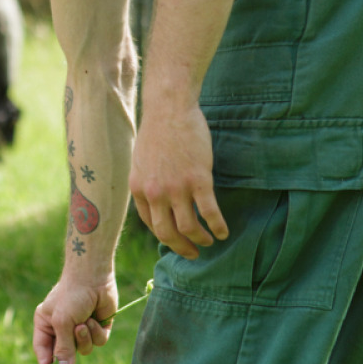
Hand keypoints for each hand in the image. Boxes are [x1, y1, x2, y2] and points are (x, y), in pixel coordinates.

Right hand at [33, 276, 117, 363]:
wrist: (93, 276)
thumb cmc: (71, 295)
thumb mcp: (62, 322)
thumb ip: (63, 348)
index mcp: (45, 324)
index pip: (44, 351)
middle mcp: (62, 328)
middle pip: (64, 355)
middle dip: (68, 360)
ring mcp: (80, 327)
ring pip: (83, 350)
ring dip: (85, 340)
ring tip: (84, 324)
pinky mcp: (97, 326)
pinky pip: (98, 342)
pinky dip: (97, 333)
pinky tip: (95, 319)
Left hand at [129, 104, 227, 258]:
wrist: (169, 110)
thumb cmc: (157, 132)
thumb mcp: (141, 162)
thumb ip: (147, 182)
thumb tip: (156, 199)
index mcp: (139, 189)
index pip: (151, 224)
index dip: (165, 237)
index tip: (176, 242)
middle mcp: (155, 193)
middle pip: (167, 233)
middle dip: (181, 248)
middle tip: (193, 254)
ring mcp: (177, 188)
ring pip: (189, 228)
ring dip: (201, 239)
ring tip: (210, 241)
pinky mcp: (199, 180)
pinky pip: (209, 212)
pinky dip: (218, 226)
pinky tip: (223, 231)